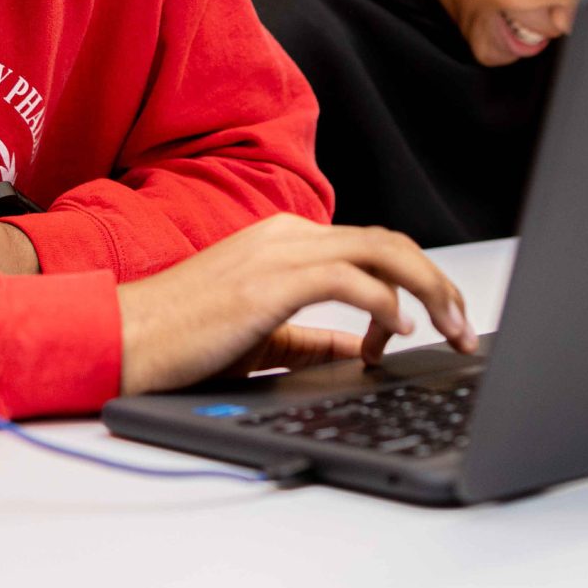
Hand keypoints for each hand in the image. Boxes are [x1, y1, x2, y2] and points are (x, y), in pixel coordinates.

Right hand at [115, 216, 478, 394]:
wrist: (122, 338)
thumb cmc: (181, 339)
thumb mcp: (263, 337)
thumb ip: (314, 340)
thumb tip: (360, 351)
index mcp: (285, 241)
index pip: (372, 248)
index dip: (415, 285)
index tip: (431, 329)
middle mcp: (288, 236)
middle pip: (389, 244)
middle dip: (439, 285)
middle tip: (464, 327)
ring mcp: (279, 253)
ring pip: (380, 253)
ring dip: (428, 291)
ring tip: (450, 328)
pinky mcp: (270, 281)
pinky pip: (348, 280)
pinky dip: (384, 304)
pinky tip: (398, 332)